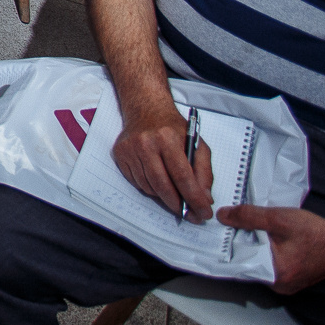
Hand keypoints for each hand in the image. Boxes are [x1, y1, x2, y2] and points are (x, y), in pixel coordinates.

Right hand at [110, 104, 213, 221]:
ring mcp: (130, 149)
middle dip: (179, 205)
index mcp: (168, 138)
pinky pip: (137, 183)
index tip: (204, 213)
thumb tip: (205, 198)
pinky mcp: (120, 154)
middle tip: (191, 215)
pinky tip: (158, 181)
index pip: (183, 176)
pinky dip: (150, 188)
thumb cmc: (173, 128)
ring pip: (149, 187)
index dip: (195, 199)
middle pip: (163, 186)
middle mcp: (146, 143)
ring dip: (164, 197)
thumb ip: (204, 171)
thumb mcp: (197, 143)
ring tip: (175, 194)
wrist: (146, 108)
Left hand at [217, 205, 324, 294]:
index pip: (239, 264)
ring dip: (250, 245)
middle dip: (236, 244)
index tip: (211, 235)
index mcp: (275, 276)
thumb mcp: (278, 219)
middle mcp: (279, 285)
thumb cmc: (317, 233)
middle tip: (223, 226)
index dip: (224, 248)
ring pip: (258, 261)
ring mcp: (285, 282)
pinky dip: (262, 248)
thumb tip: (222, 216)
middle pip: (247, 263)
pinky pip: (269, 262)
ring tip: (240, 227)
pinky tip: (259, 234)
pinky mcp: (291, 275)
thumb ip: (248, 217)